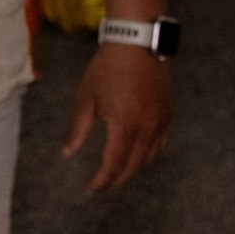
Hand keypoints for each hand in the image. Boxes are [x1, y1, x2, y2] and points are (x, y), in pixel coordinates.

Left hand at [62, 43, 171, 193]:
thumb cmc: (108, 68)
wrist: (137, 43)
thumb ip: (77, 130)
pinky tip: (137, 156)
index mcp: (125, 127)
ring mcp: (160, 122)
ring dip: (132, 170)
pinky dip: (148, 156)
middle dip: (116, 180)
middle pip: (133, 167)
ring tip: (115, 174)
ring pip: (149, 158)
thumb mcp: (86, 99)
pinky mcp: (167, 114)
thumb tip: (67, 153)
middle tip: (100, 187)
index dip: (101, 182)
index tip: (89, 191)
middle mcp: (147, 129)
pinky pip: (160, 145)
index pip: (114, 165)